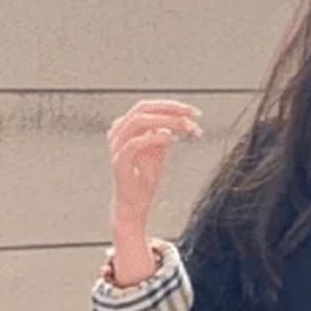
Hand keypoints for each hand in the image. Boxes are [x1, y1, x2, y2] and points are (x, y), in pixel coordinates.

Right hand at [107, 99, 202, 234]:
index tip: (193, 112)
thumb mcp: (158, 151)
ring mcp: (116, 146)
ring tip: (186, 126)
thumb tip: (186, 121)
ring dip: (166, 121)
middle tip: (192, 114)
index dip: (172, 106)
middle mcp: (118, 132)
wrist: (134, 205)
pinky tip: (171, 139)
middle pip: (143, 108)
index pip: (148, 107)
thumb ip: (166, 134)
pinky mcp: (119, 162)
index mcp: (126, 127)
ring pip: (139, 121)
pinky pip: (134, 143)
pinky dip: (154, 138)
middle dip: (171, 109)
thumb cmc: (144, 178)